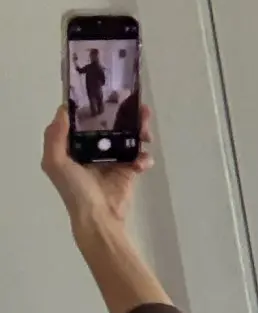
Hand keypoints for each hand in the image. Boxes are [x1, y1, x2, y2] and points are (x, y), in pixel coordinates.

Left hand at [41, 103, 153, 231]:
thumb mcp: (55, 162)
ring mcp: (112, 159)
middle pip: (111, 124)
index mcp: (74, 144)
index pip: (85, 119)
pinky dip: (144, 158)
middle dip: (125, 116)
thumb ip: (55, 135)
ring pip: (128, 138)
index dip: (95, 106)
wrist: (98, 218)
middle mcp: (93, 148)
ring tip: (147, 133)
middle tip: (139, 110)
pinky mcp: (128, 171)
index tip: (107, 94)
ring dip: (140, 132)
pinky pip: (138, 158)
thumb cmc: (74, 190)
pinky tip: (143, 162)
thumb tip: (63, 110)